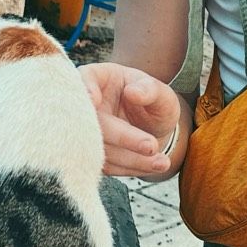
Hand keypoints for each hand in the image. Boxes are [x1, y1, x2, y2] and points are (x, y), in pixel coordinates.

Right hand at [78, 62, 181, 178]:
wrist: (152, 126)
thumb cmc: (153, 101)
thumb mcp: (160, 92)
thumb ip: (150, 90)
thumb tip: (133, 92)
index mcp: (98, 78)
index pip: (84, 79)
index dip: (86, 89)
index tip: (94, 99)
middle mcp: (86, 105)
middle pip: (93, 122)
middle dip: (123, 137)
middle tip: (152, 146)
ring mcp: (85, 132)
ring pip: (100, 149)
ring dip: (132, 158)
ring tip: (162, 162)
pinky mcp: (91, 155)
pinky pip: (108, 166)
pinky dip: (132, 167)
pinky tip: (155, 165)